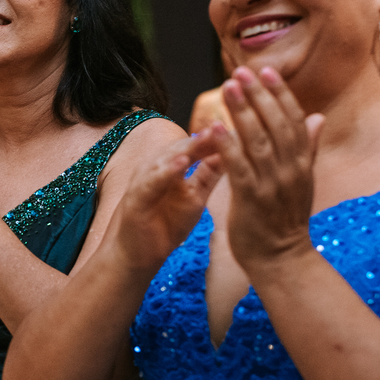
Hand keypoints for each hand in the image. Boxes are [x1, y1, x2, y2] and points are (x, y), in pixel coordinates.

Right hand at [108, 126, 223, 272]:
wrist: (136, 257)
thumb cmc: (163, 227)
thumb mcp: (193, 198)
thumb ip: (208, 174)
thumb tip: (230, 152)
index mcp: (170, 166)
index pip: (196, 144)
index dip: (218, 135)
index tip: (244, 124)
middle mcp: (155, 167)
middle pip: (183, 145)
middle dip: (207, 134)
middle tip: (230, 121)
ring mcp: (143, 181)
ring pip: (167, 158)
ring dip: (189, 146)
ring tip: (210, 135)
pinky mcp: (135, 198)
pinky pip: (151, 181)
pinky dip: (166, 171)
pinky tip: (182, 162)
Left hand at [215, 66, 323, 269]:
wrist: (282, 259)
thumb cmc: (286, 218)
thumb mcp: (303, 180)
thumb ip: (308, 148)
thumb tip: (318, 117)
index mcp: (302, 162)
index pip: (293, 120)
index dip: (280, 94)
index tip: (267, 71)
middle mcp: (291, 169)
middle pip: (275, 124)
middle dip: (258, 95)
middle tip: (241, 70)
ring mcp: (272, 184)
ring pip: (257, 140)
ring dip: (242, 111)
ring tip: (228, 87)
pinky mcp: (251, 199)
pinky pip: (238, 167)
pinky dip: (227, 145)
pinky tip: (215, 126)